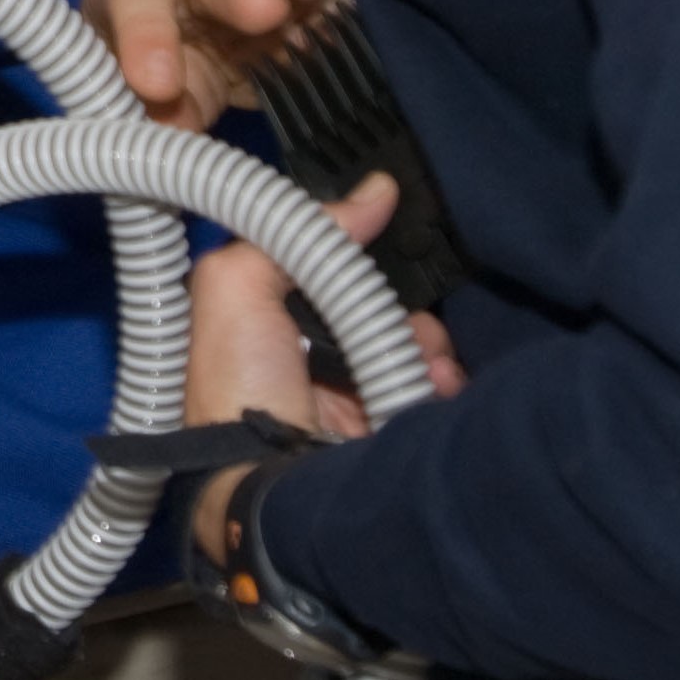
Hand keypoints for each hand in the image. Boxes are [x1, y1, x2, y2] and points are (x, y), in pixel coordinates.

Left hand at [81, 0, 338, 130]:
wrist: (168, 56)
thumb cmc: (131, 64)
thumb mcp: (123, 88)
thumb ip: (143, 112)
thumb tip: (172, 138)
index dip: (146, 33)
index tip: (158, 84)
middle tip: (262, 11)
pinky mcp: (289, 6)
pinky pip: (311, 5)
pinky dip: (332, 14)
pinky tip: (351, 17)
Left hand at [180, 175, 466, 552]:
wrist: (275, 488)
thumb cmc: (240, 387)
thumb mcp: (236, 286)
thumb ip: (295, 230)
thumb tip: (373, 192)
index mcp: (269, 330)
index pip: (329, 274)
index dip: (352, 262)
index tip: (374, 246)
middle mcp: (313, 364)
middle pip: (378, 307)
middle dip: (395, 305)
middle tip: (392, 316)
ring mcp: (357, 403)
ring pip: (414, 346)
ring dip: (425, 344)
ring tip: (418, 359)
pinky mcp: (396, 434)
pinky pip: (438, 389)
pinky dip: (444, 382)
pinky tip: (433, 386)